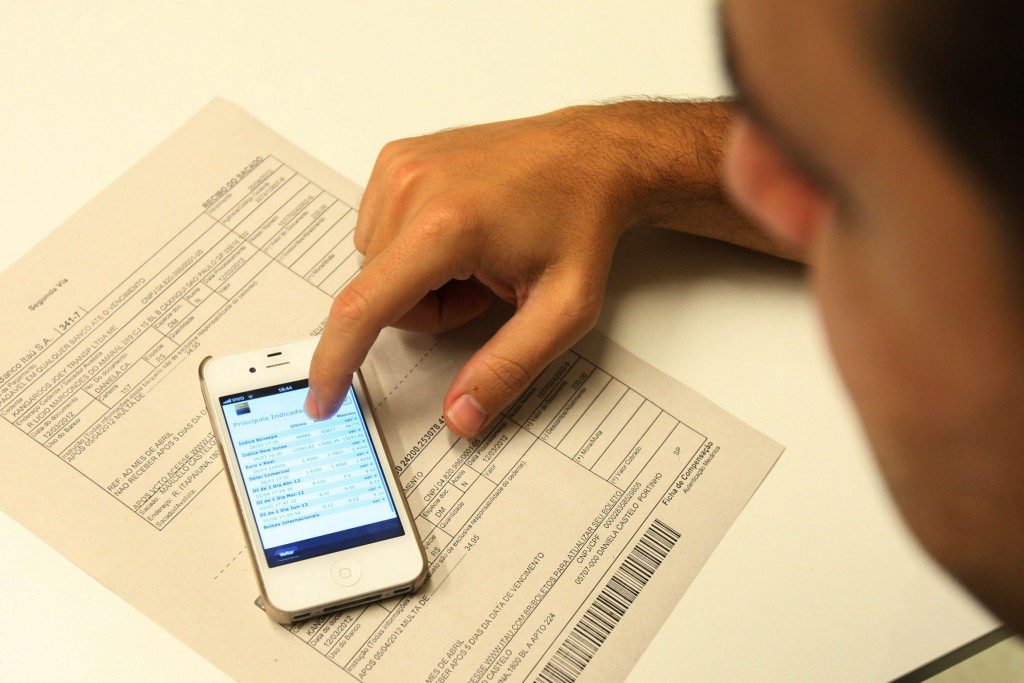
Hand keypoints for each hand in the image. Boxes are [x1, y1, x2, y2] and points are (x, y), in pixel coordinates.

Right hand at [305, 106, 644, 436]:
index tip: (323, 400)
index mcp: (448, 225)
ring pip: (374, 267)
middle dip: (425, 311)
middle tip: (482, 288)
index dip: (336, 362)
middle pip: (377, 295)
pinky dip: (411, 248)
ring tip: (476, 256)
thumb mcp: (563, 310)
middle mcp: (412, 186)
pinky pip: (377, 232)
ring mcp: (400, 166)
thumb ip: (508, 368)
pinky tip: (458, 233)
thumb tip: (461, 416)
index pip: (364, 307)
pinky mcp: (397, 159)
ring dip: (418, 281)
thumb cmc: (581, 220)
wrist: (592, 156)